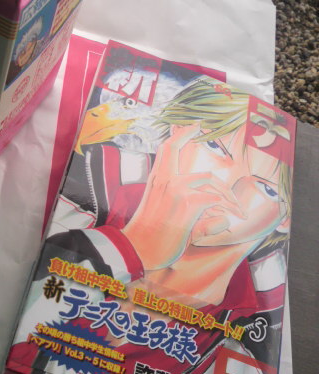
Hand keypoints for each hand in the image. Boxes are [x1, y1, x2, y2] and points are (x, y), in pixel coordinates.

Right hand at [121, 124, 245, 270]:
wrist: (136, 249)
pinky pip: (216, 202)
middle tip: (234, 200)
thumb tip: (222, 217)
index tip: (196, 124)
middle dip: (223, 185)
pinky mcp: (190, 204)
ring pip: (213, 185)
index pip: (169, 148)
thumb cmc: (147, 234)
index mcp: (157, 179)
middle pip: (205, 172)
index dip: (183, 133)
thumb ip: (186, 207)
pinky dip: (225, 213)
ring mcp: (179, 190)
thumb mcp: (159, 211)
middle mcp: (168, 180)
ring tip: (237, 214)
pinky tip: (226, 223)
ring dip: (229, 201)